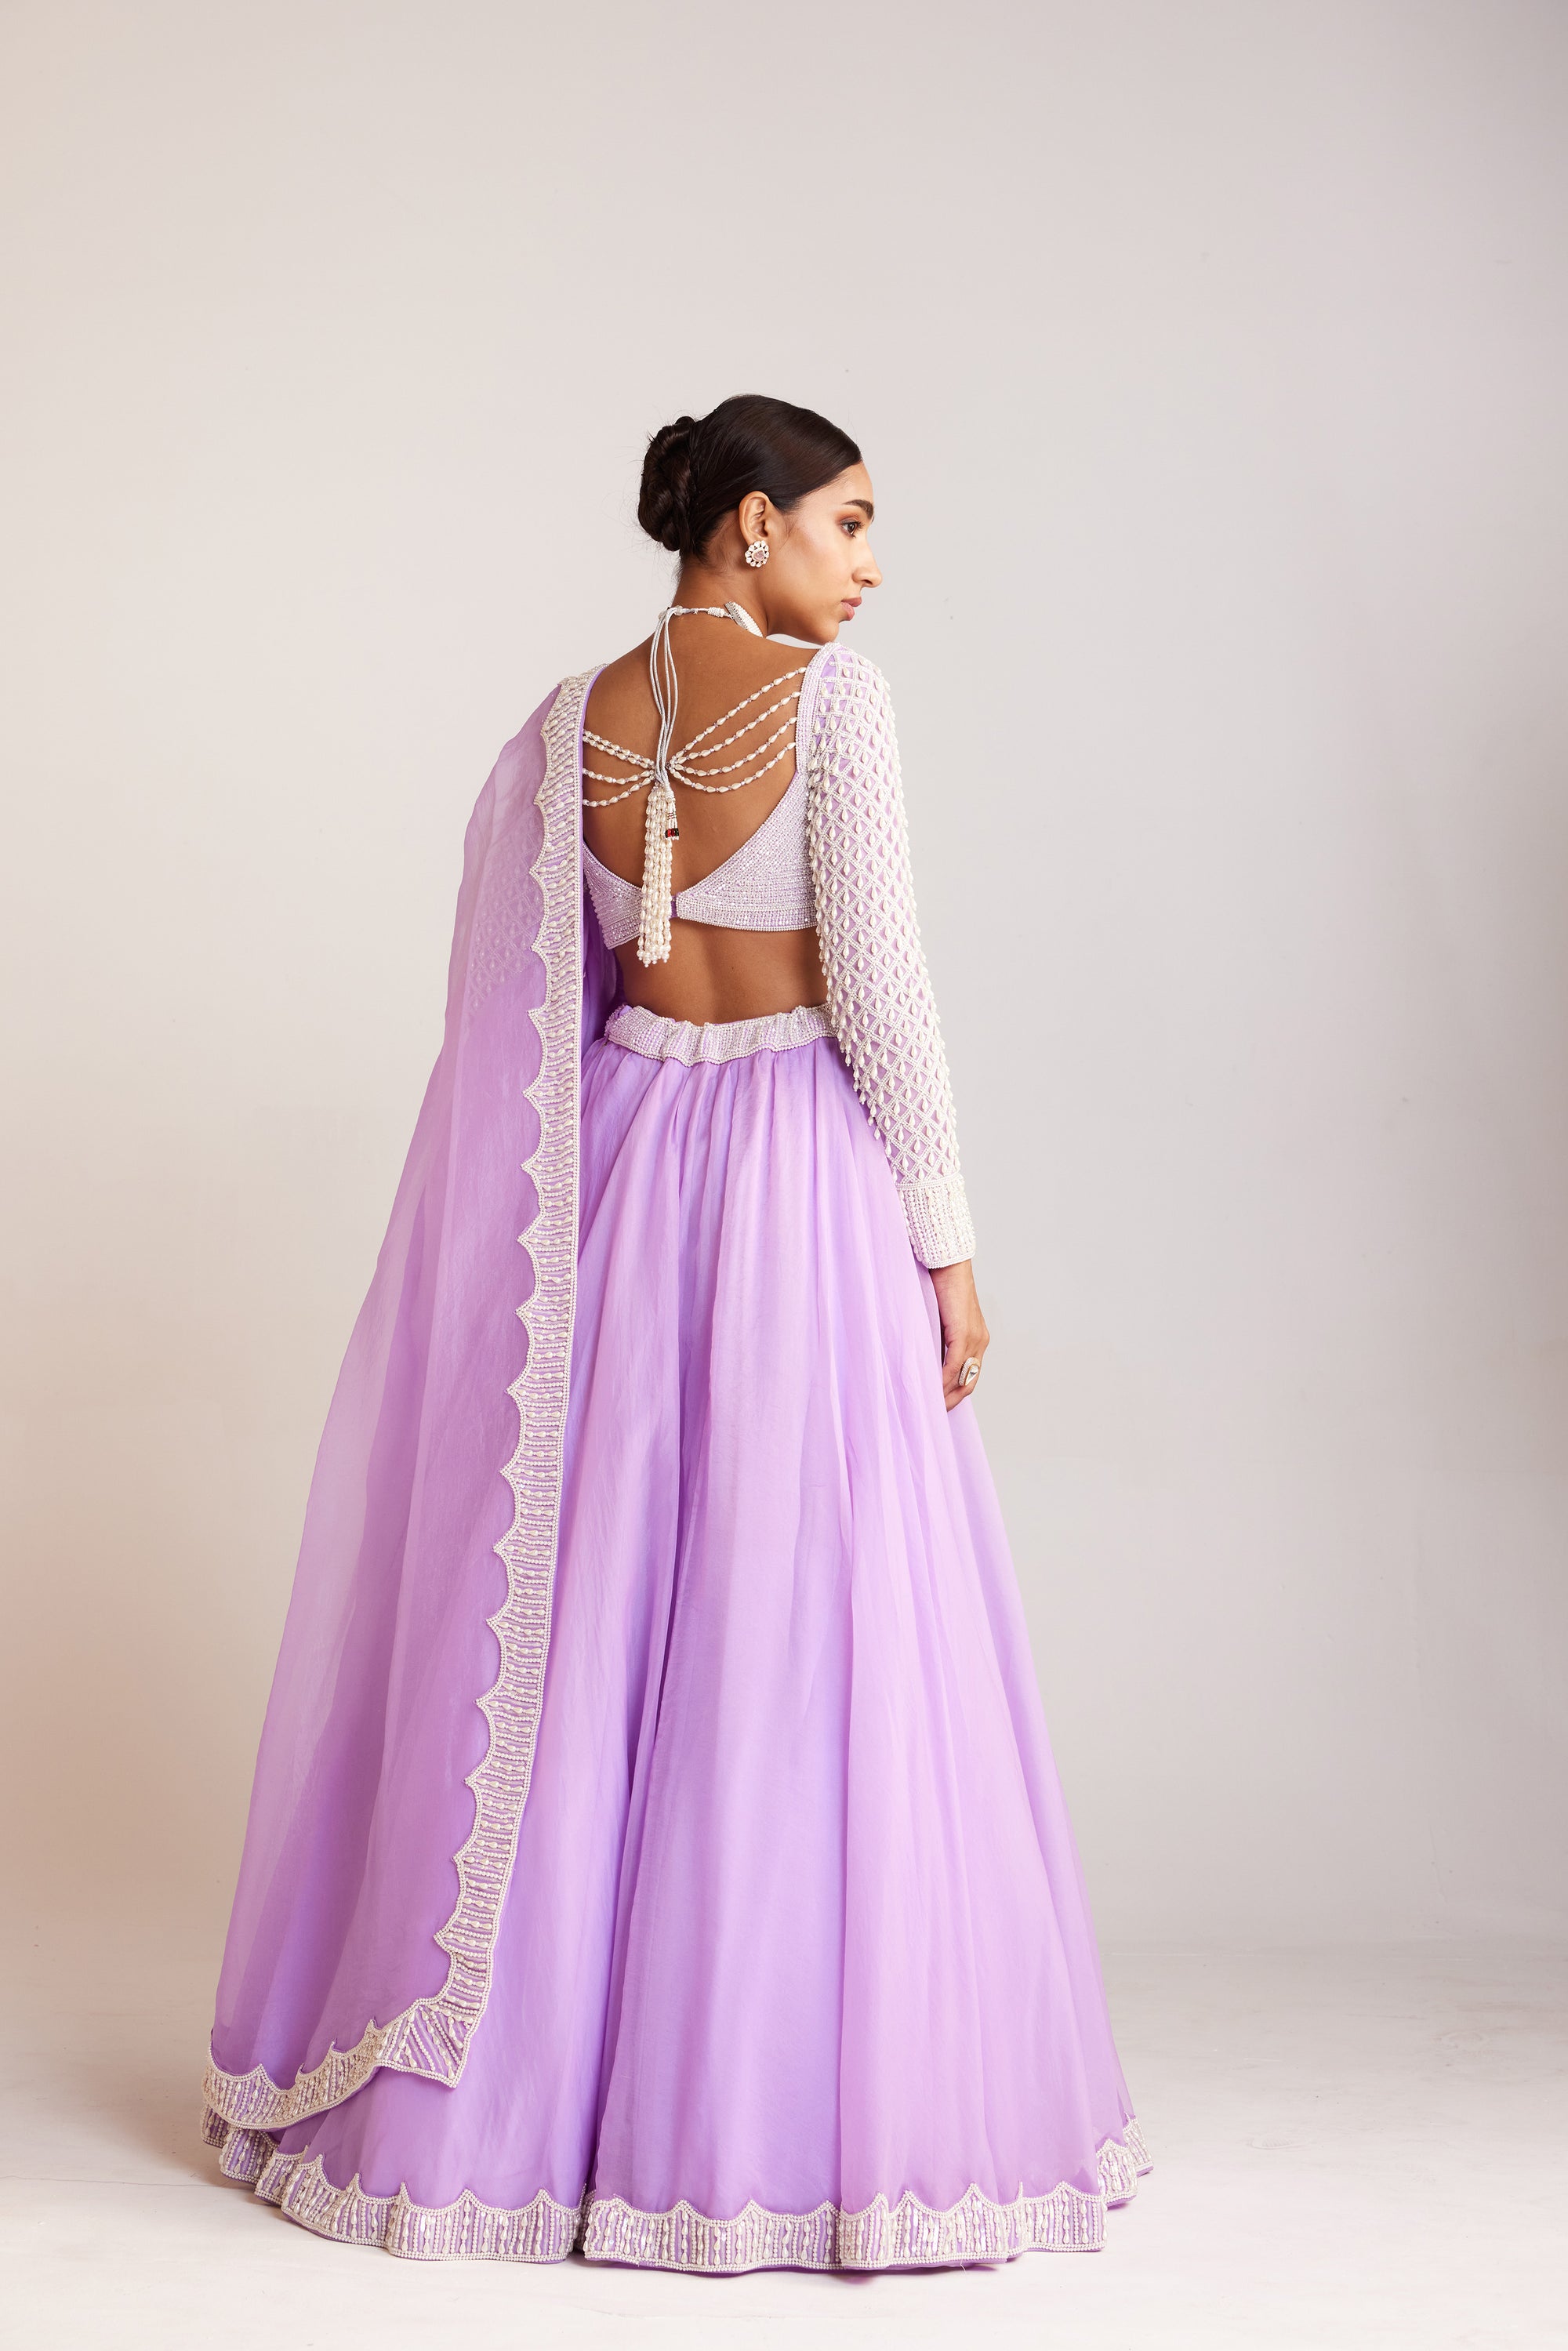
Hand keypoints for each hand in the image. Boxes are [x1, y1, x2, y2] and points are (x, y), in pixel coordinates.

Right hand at [929, 1259, 988, 1411]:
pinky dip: (943, 1379)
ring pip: (962, 1377)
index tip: (938, 1405)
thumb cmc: (940, 1289)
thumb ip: (938, 1341)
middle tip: (932, 1412)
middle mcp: (980, 1342)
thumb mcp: (940, 1321)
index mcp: (977, 1340)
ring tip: (929, 1406)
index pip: (968, 1376)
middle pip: (968, 1383)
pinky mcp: (963, 1332)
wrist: (947, 1264)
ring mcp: (974, 1338)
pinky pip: (954, 1365)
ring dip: (945, 1394)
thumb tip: (924, 1360)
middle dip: (951, 1401)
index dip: (955, 1393)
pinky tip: (931, 1389)